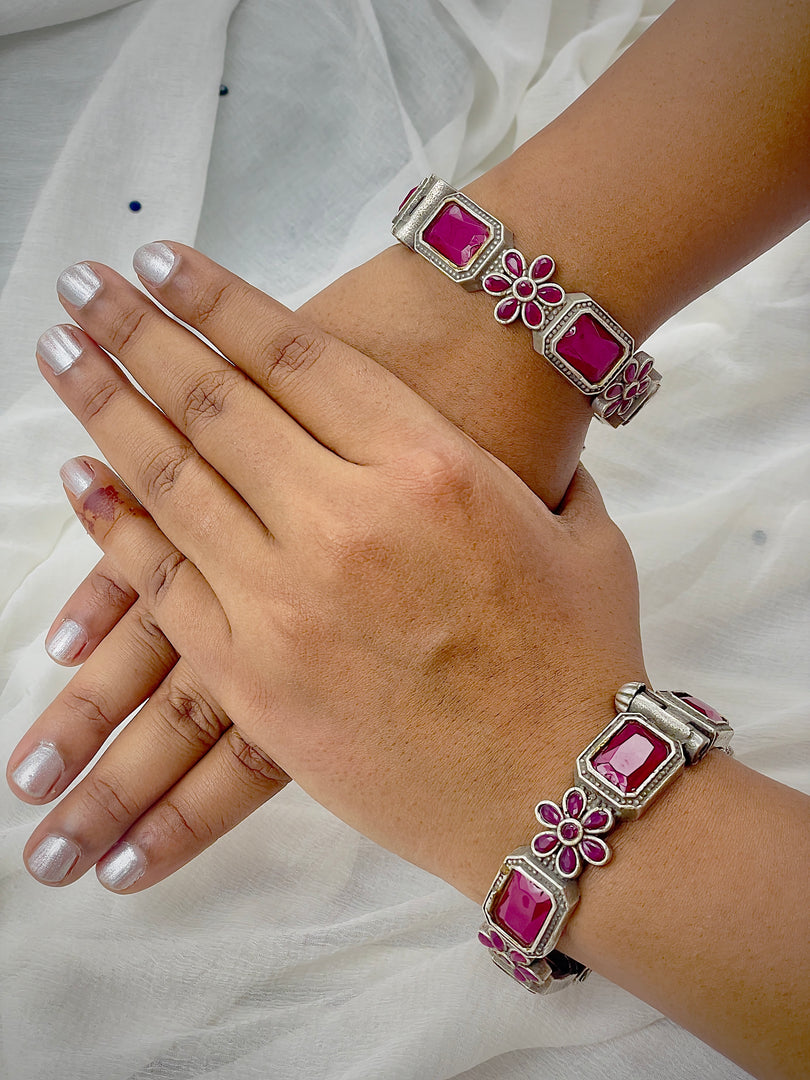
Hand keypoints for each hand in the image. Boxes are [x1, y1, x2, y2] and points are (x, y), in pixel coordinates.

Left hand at [10, 245, 642, 900]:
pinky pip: (164, 587)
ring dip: (105, 410)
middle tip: (80, 290)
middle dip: (137, 333)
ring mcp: (287, 602)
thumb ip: (527, 476)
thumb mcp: (580, 533)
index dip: (216, 300)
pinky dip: (115, 530)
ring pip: (171, 484)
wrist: (563, 798)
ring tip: (58, 355)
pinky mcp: (255, 681)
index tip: (156, 260)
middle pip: (215, 404)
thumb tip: (499, 447)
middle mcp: (346, 519)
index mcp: (432, 467)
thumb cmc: (586, 662)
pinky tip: (81, 483)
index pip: (296, 357)